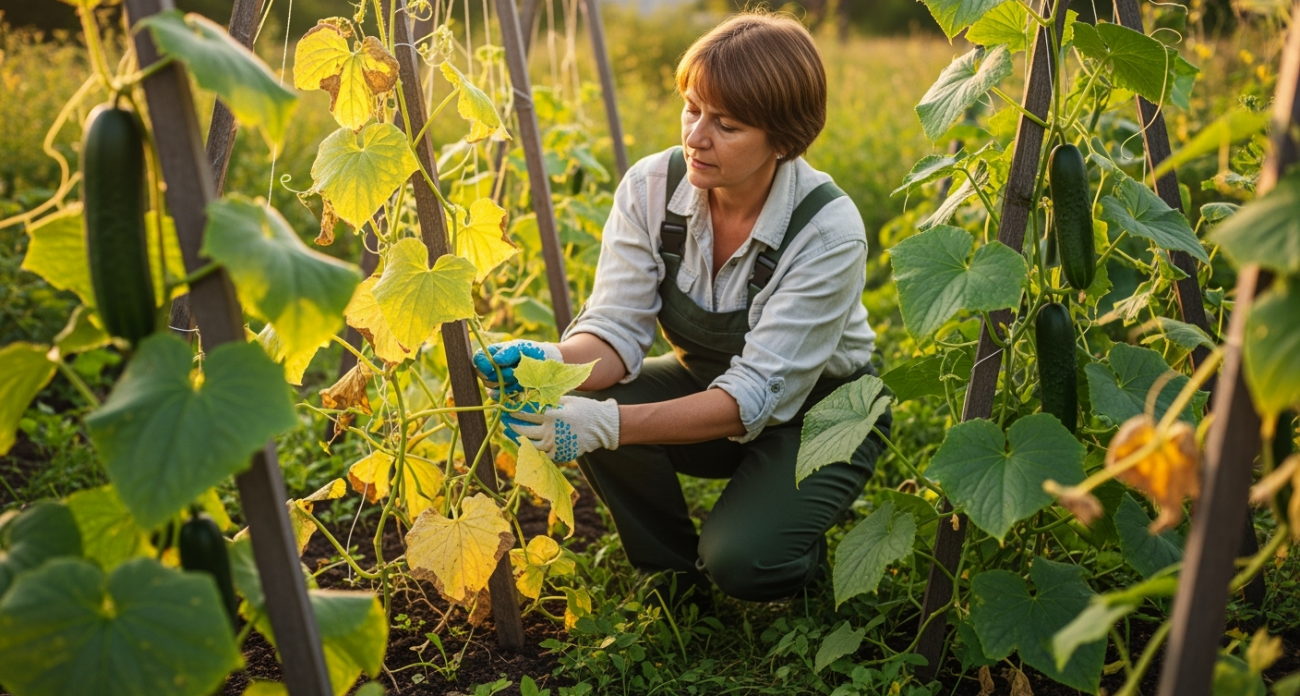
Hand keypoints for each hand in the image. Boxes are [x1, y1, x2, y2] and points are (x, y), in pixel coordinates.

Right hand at [472, 340, 561, 394]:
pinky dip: (512, 392)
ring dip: (508, 384)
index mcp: (491, 354)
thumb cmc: (530, 352)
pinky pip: (501, 398)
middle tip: (514, 370)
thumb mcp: (521, 348)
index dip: (482, 365)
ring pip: (493, 388)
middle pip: (485, 377)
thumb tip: (496, 360)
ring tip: (521, 377)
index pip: (478, 359)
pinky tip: (521, 387)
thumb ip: (508, 352)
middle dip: (501, 375)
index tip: (491, 368)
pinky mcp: (503, 394)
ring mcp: (496, 383)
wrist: (544, 365)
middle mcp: (490, 369)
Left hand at [505, 395, 619, 462]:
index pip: (527, 414)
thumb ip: (550, 400)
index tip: (506, 409)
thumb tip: (533, 396)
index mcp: (552, 416)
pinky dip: (533, 452)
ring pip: (531, 445)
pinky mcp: (560, 454)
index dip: (515, 412)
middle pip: (525, 431)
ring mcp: (555, 445)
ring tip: (514, 435)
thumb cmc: (586, 409)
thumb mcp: (567, 400)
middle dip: (513, 426)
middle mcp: (551, 432)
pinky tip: (528, 447)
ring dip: (520, 440)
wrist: (603, 427)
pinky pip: (543, 456)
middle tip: (506, 422)